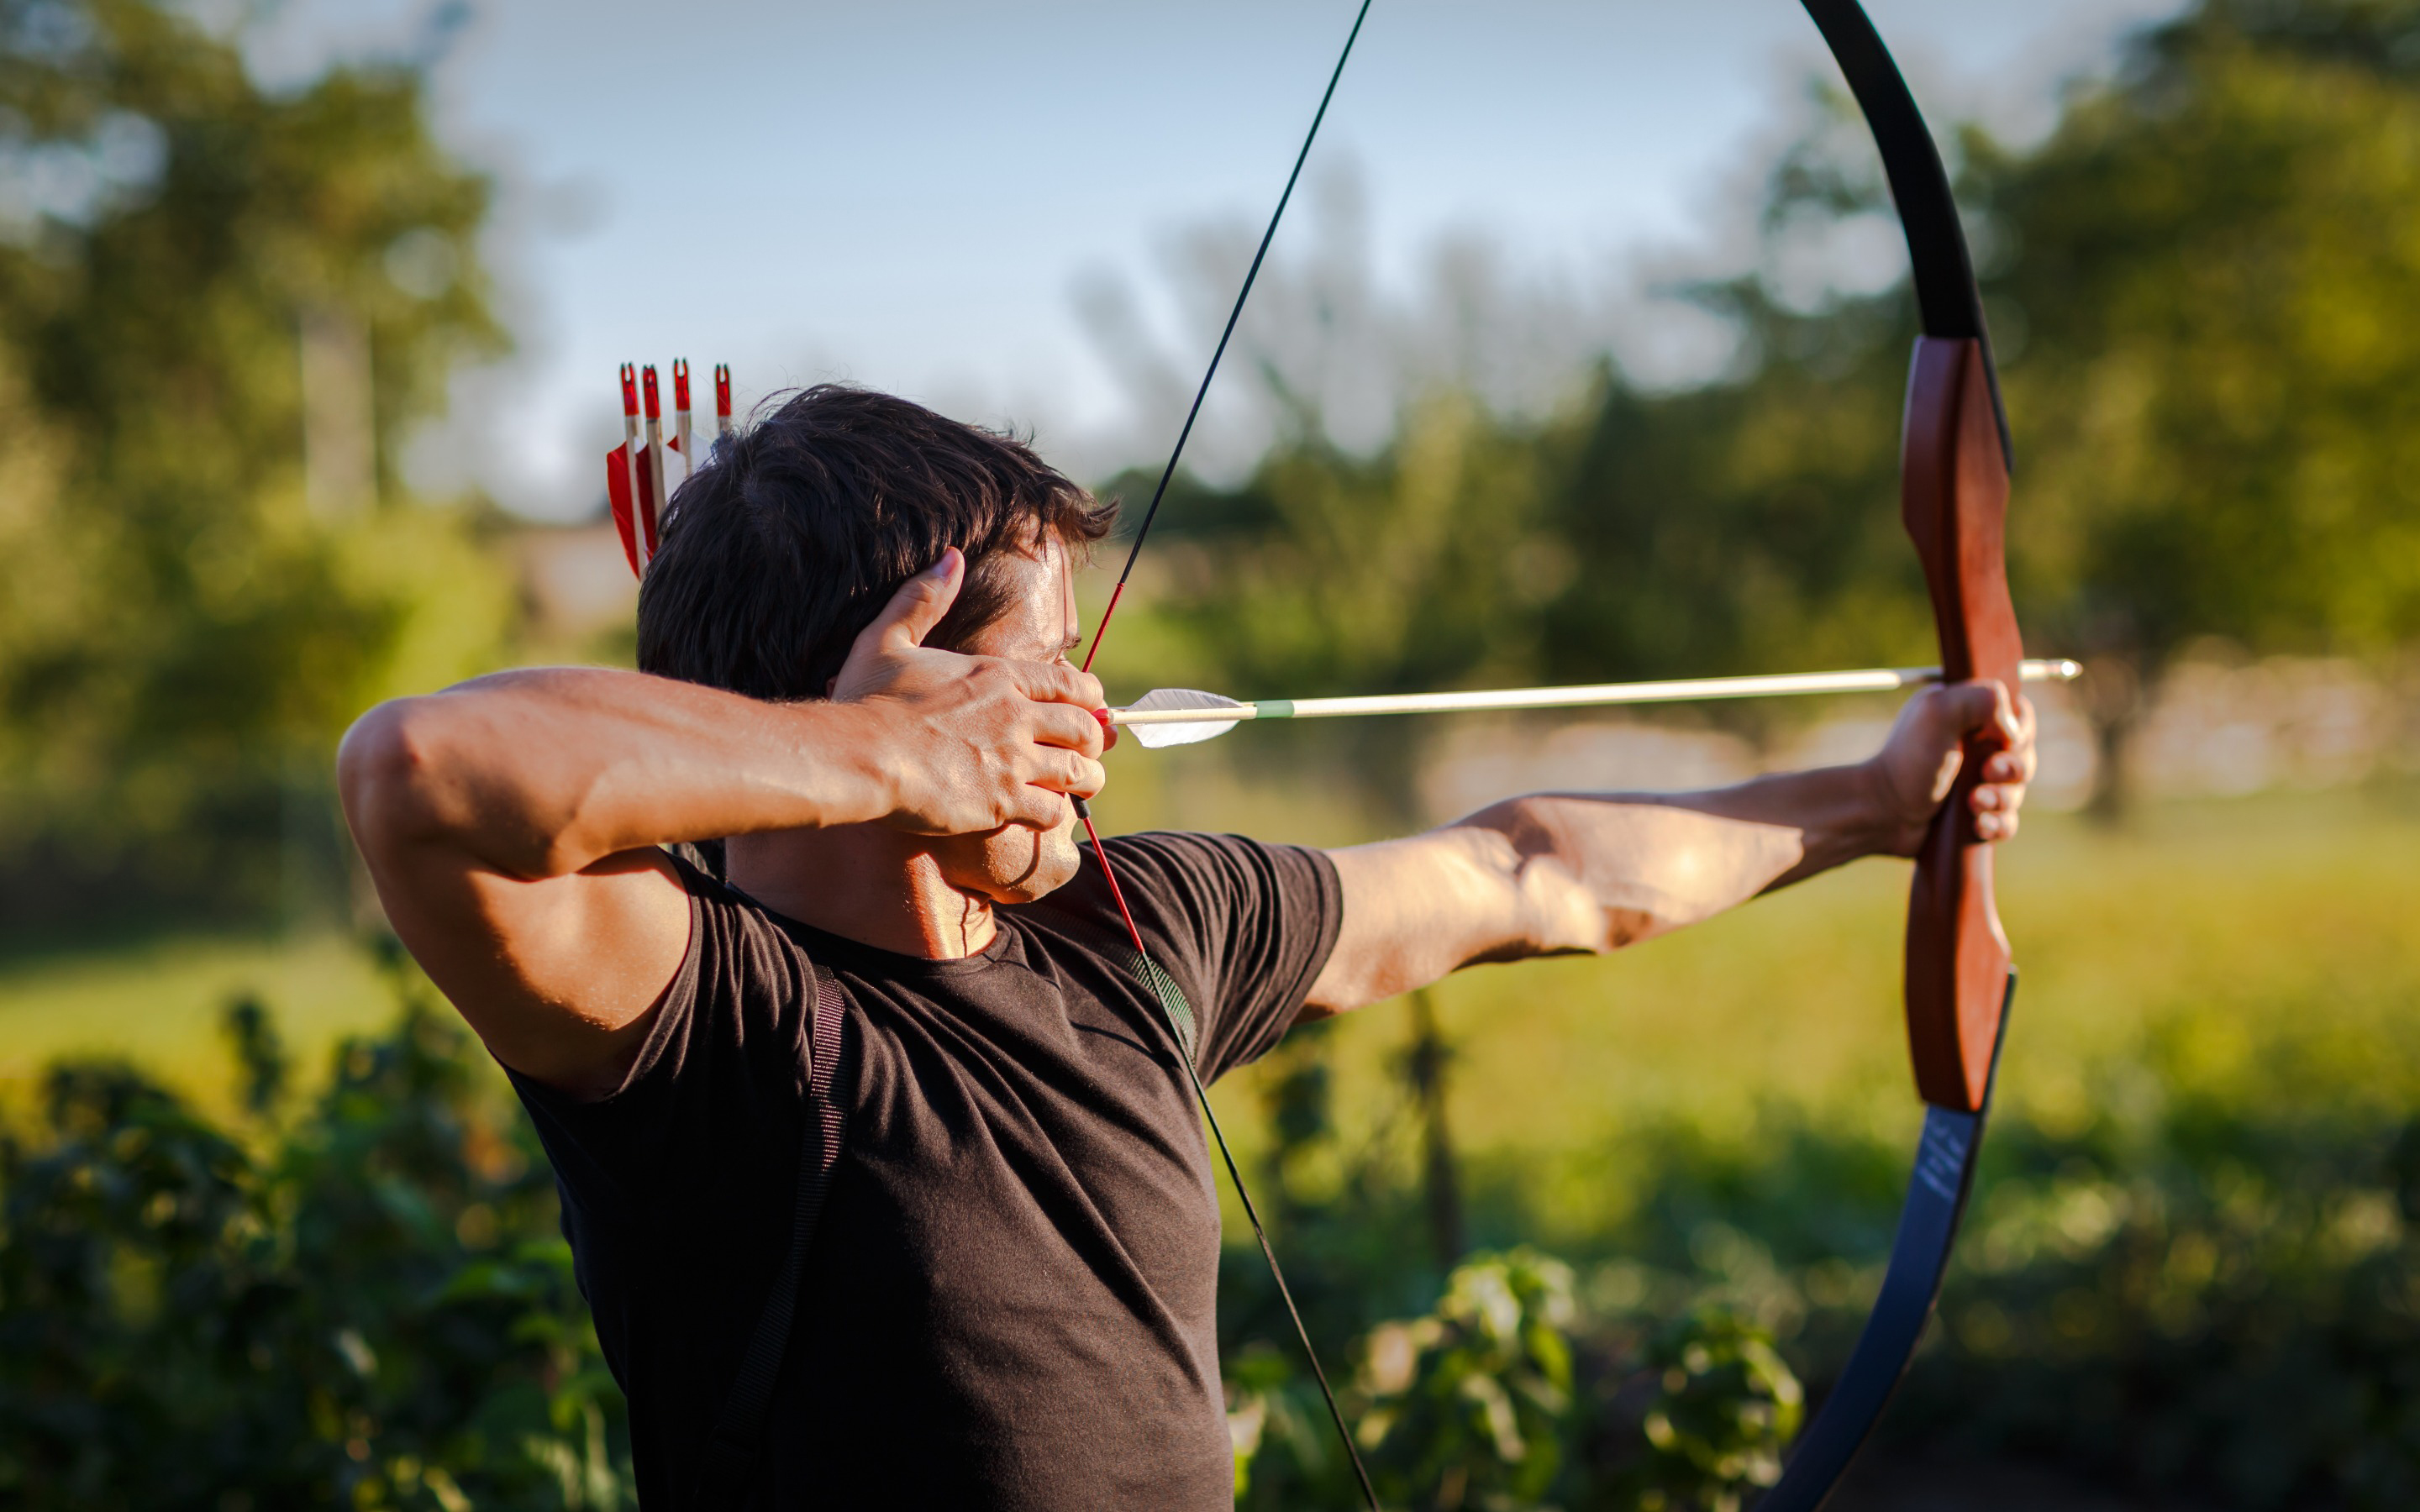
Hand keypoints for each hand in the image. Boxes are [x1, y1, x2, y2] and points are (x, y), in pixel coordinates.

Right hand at [830, 549, 1109, 834]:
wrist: (859, 756)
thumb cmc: (868, 700)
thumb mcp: (888, 638)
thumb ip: (923, 598)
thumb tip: (951, 558)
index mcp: (998, 676)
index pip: (1070, 683)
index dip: (1089, 696)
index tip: (1092, 706)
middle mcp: (1016, 716)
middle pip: (1085, 728)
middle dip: (1093, 739)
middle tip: (1090, 750)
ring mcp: (1014, 761)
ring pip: (1079, 772)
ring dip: (1086, 779)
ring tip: (1083, 785)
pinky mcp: (1002, 801)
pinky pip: (1052, 811)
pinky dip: (1056, 812)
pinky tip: (1044, 812)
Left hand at [1868, 680, 2036, 854]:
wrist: (1882, 812)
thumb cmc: (1907, 760)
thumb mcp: (1939, 710)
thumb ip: (1985, 699)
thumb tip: (2014, 729)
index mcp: (1968, 715)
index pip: (2019, 716)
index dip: (2020, 730)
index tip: (2003, 740)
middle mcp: (1974, 747)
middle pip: (2023, 756)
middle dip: (2011, 769)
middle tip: (1986, 773)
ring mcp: (1975, 783)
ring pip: (2017, 792)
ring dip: (2001, 799)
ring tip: (1972, 804)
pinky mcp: (1974, 816)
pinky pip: (2006, 823)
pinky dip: (1997, 825)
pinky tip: (1978, 825)